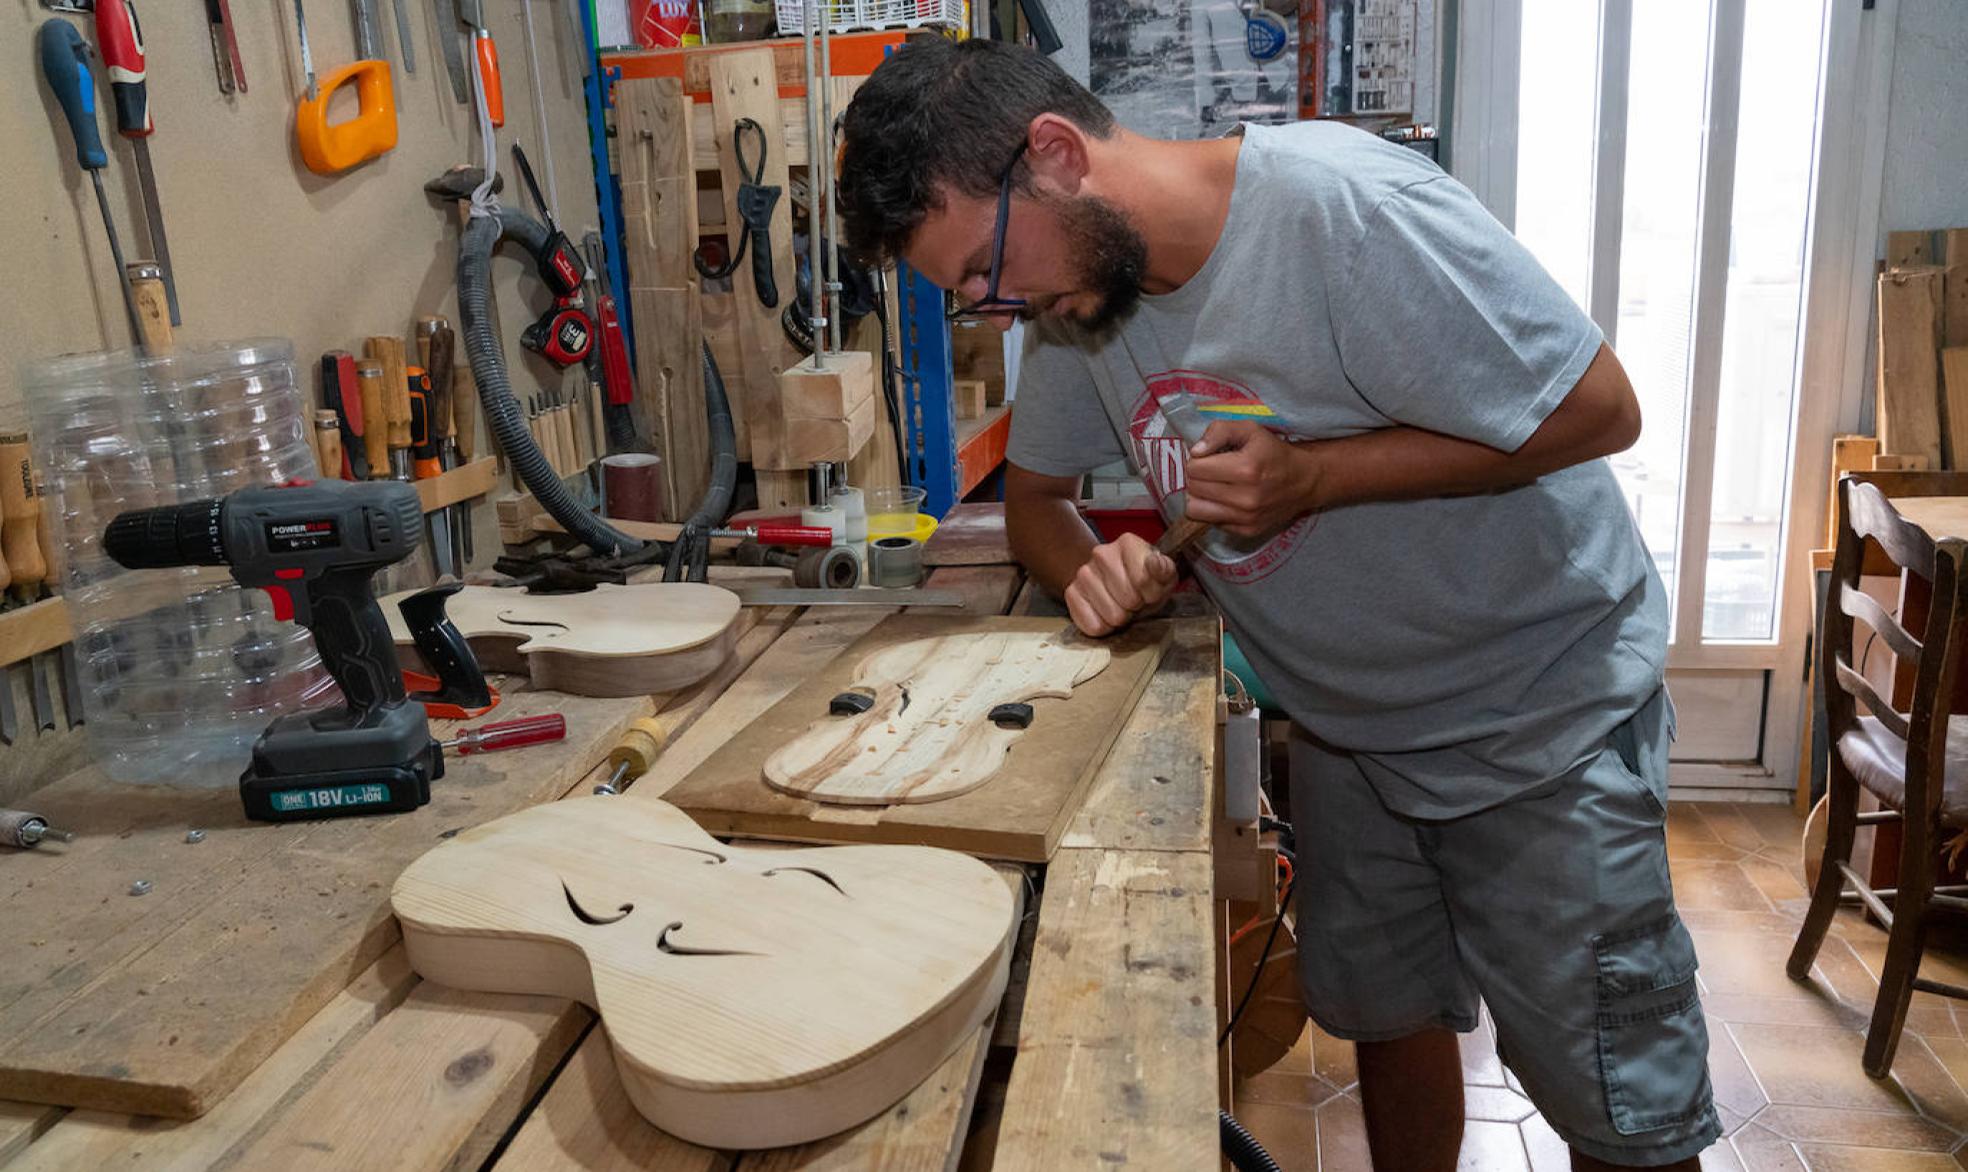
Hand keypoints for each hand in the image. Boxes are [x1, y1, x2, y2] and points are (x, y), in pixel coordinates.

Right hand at [1065, 533, 1177, 636]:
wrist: (1118, 587)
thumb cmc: (1144, 582)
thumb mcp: (1164, 576)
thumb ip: (1164, 570)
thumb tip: (1153, 564)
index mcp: (1128, 543)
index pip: (1143, 580)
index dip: (1152, 594)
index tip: (1151, 591)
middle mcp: (1102, 553)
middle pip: (1129, 599)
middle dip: (1136, 606)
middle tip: (1135, 600)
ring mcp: (1083, 573)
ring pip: (1112, 616)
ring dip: (1121, 618)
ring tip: (1121, 605)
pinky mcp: (1071, 594)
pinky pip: (1094, 626)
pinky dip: (1104, 627)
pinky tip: (1106, 614)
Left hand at [1183, 420, 1318, 538]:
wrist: (1304, 481)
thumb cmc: (1272, 452)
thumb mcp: (1249, 429)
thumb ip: (1219, 431)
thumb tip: (1195, 451)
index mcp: (1246, 469)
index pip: (1194, 469)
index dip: (1196, 460)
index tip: (1207, 458)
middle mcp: (1246, 498)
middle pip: (1193, 489)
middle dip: (1196, 478)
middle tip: (1210, 471)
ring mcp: (1246, 518)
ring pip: (1195, 510)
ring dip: (1200, 497)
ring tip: (1214, 486)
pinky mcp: (1247, 531)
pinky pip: (1211, 522)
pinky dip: (1214, 511)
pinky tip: (1227, 500)